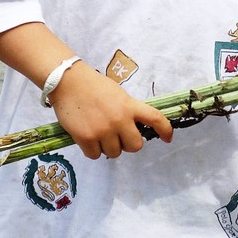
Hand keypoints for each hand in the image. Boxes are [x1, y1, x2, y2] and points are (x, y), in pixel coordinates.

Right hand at [49, 63, 172, 159]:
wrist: (68, 82)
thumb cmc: (93, 86)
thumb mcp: (118, 95)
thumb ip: (127, 110)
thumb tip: (131, 129)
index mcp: (129, 106)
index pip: (155, 118)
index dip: (165, 130)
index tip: (168, 138)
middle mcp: (119, 120)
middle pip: (135, 146)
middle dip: (128, 144)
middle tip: (118, 137)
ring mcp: (103, 130)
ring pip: (114, 153)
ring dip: (108, 147)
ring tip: (99, 133)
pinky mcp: (86, 138)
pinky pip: (95, 155)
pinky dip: (92, 150)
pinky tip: (87, 137)